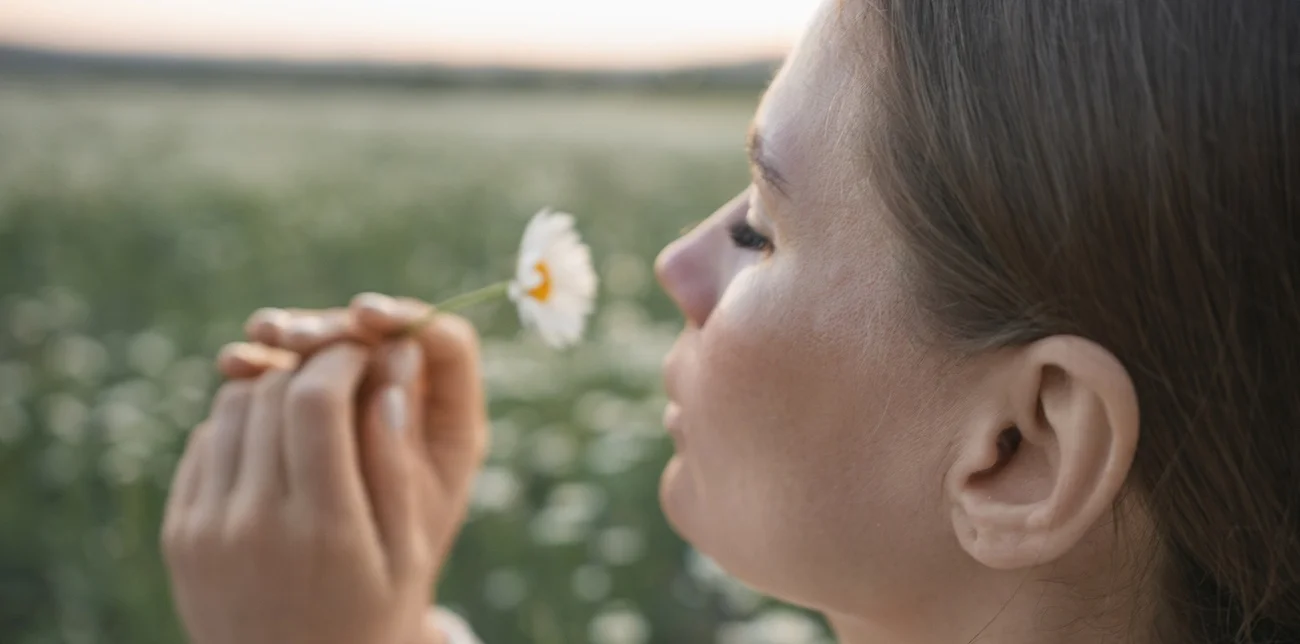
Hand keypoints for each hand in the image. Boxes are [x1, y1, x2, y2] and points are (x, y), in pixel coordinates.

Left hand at [161, 295, 486, 643]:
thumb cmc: (371, 611)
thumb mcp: (407, 551)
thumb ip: (396, 464)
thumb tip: (390, 379)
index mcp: (323, 528)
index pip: (316, 400)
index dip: (343, 359)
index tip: (368, 352)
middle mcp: (254, 524)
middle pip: (271, 393)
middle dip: (312, 366)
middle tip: (342, 368)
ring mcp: (205, 529)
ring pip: (232, 408)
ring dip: (274, 389)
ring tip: (312, 406)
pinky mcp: (177, 534)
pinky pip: (205, 442)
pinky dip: (241, 425)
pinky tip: (275, 446)